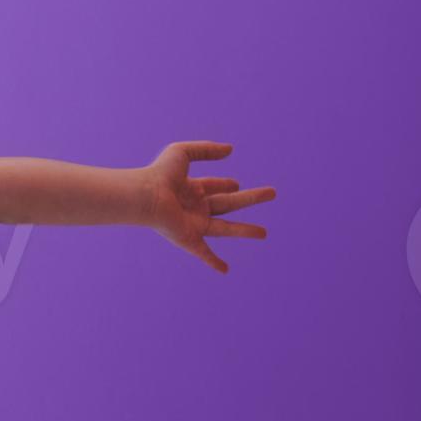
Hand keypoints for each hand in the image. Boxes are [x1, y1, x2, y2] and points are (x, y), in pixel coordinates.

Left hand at [141, 142, 275, 273]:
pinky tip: (224, 270)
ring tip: (265, 234)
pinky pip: (203, 253)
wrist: (147, 196)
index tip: (236, 185)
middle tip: (272, 193)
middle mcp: (195, 207)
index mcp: (192, 188)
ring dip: (245, 231)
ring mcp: (194, 224)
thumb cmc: (160, 173)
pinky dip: (213, 262)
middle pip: (229, 204)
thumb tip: (230, 150)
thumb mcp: (184, 153)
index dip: (226, 184)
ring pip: (226, 229)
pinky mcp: (189, 238)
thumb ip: (206, 150)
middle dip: (251, 199)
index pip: (214, 186)